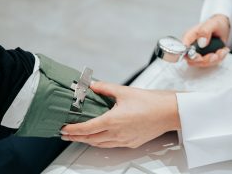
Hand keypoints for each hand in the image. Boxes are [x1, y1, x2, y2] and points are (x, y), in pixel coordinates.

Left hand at [61, 81, 180, 147]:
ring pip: (100, 144)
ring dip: (88, 141)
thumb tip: (93, 85)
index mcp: (112, 121)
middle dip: (76, 138)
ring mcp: (124, 140)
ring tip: (80, 137)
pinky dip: (102, 143)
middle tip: (66, 135)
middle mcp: (117, 134)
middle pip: (90, 139)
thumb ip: (105, 88)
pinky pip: (111, 145)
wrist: (169, 112)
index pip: (86, 128)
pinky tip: (101, 138)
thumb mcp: (124, 91)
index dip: (72, 130)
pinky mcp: (131, 143)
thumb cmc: (151, 102)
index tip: (63, 129)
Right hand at [183, 14, 230, 66]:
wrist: (223, 28)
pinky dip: (218, 59)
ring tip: (222, 51)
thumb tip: (201, 42)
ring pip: (201, 63)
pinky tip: (223, 51)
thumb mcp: (212, 23)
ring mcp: (197, 53)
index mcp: (189, 37)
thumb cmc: (215, 24)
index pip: (182, 49)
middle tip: (215, 55)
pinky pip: (210, 63)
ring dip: (214, 60)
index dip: (189, 55)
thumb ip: (205, 31)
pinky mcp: (204, 58)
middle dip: (205, 60)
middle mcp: (191, 46)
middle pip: (191, 60)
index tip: (199, 56)